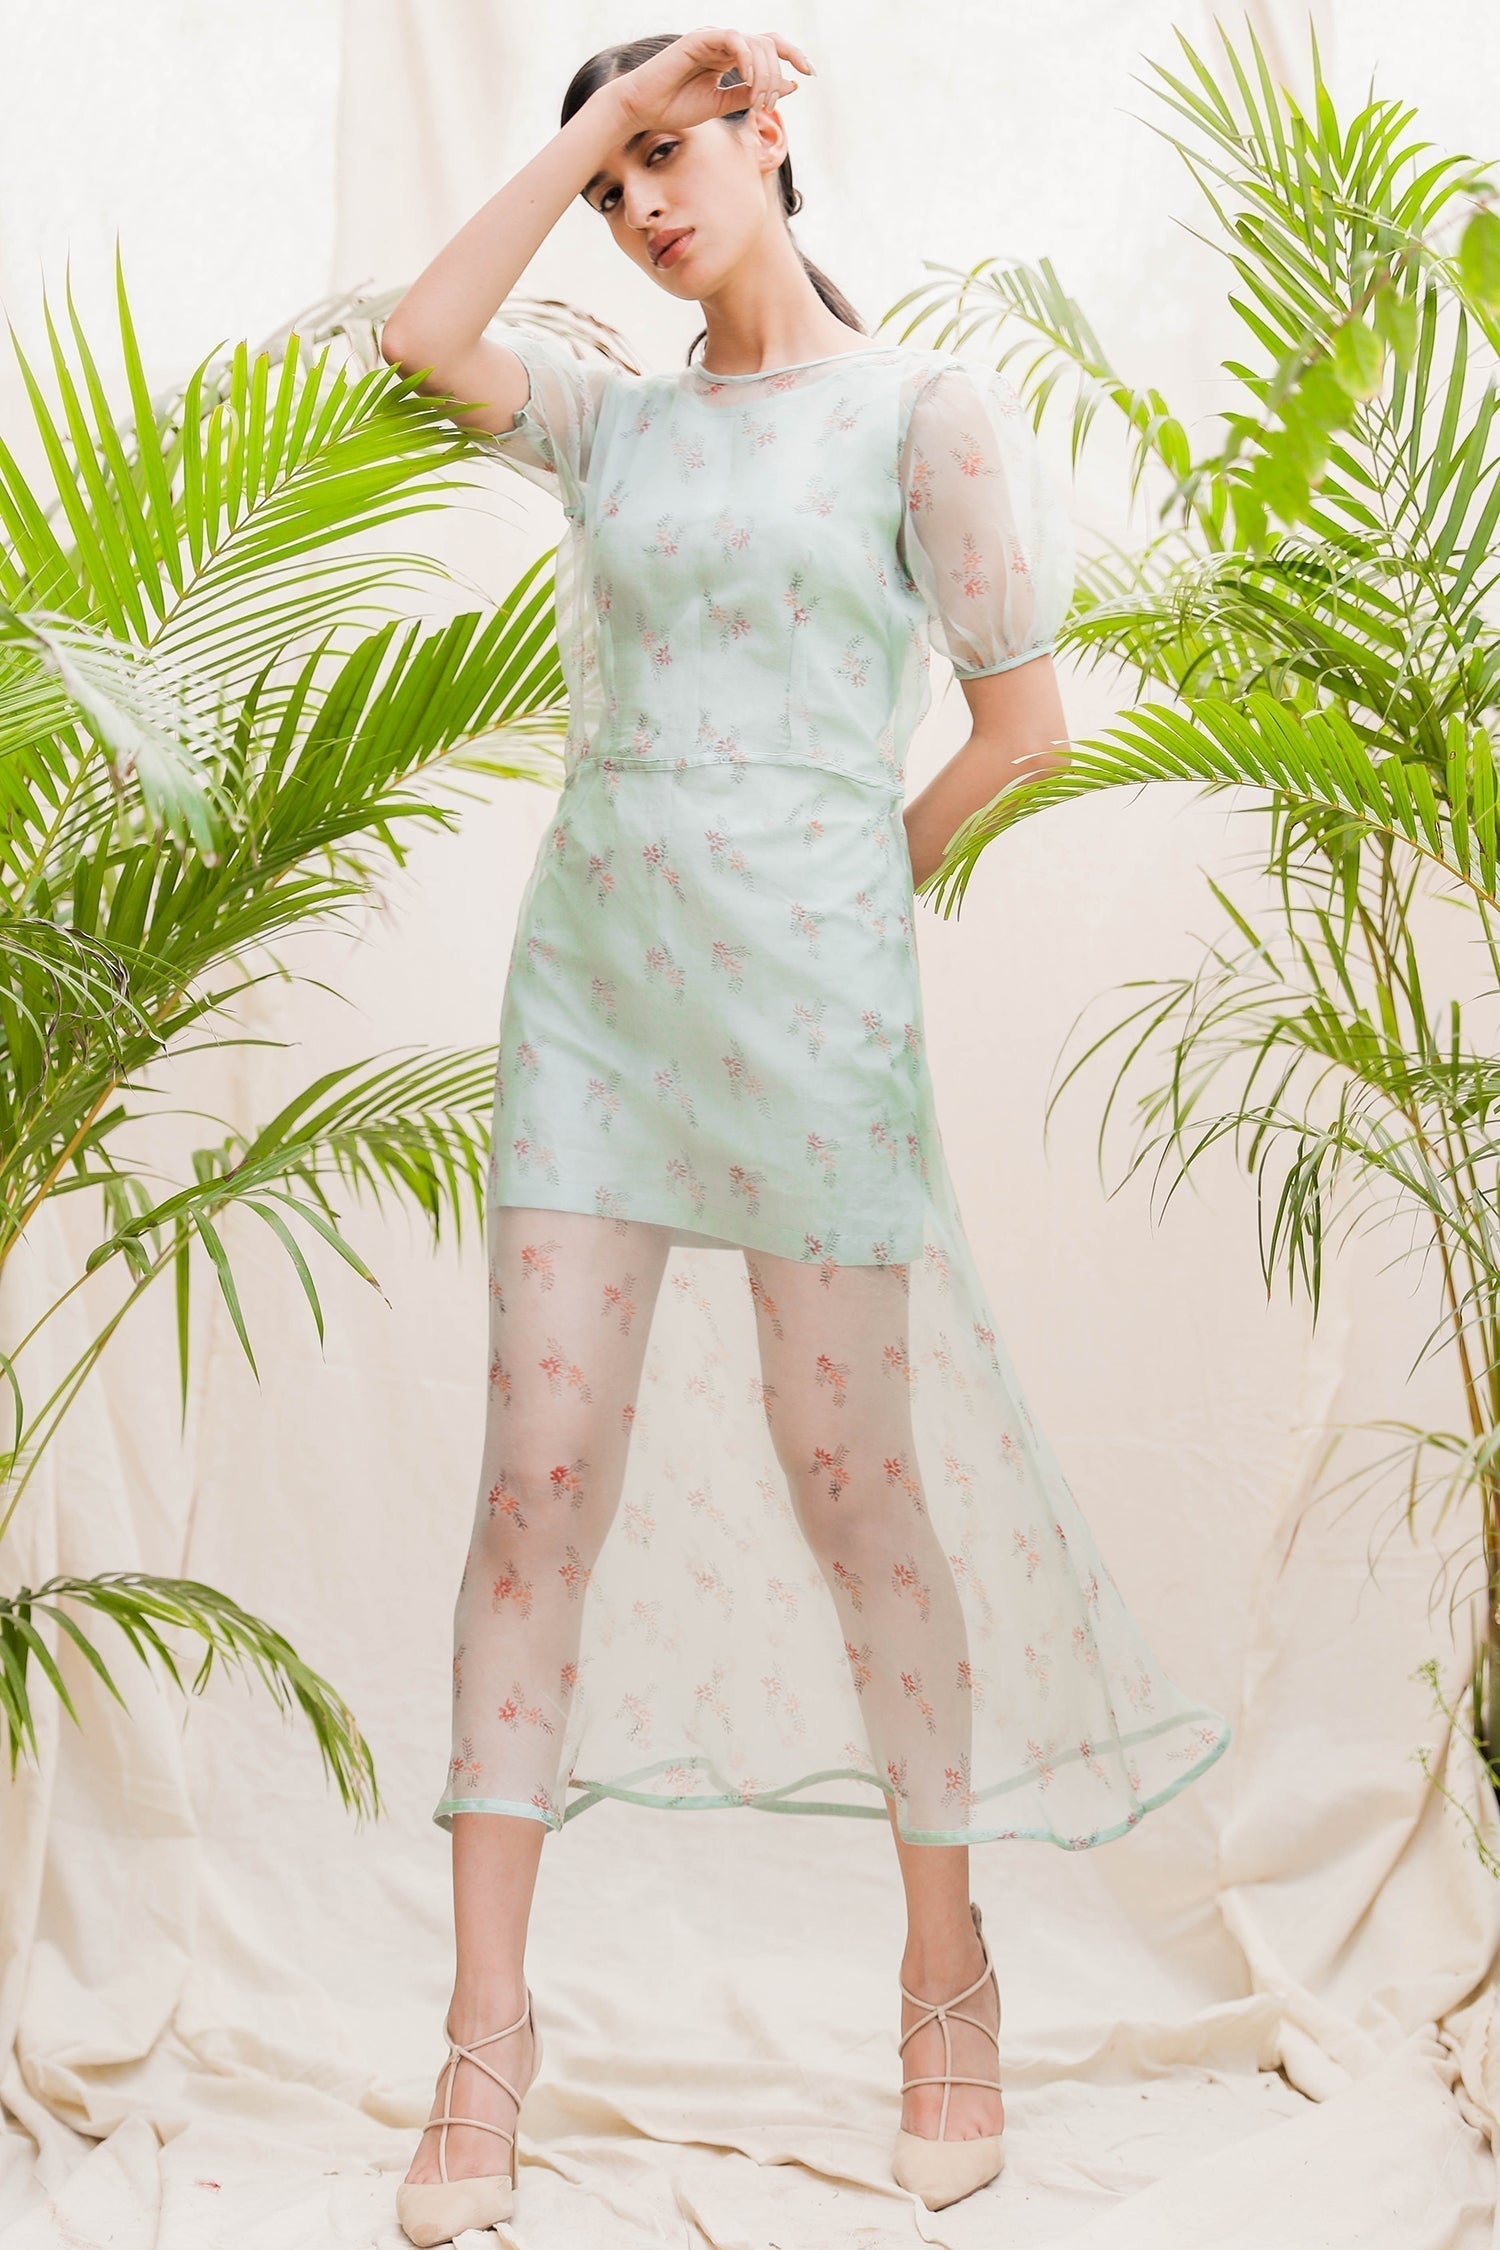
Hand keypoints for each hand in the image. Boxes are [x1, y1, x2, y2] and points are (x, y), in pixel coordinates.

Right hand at [602, 26, 812, 138]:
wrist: (644, 110)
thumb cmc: (676, 108)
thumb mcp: (722, 105)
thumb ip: (752, 94)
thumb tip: (790, 86)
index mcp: (730, 57)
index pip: (769, 46)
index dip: (792, 55)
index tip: (810, 73)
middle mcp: (724, 44)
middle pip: (768, 45)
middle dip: (778, 74)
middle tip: (768, 105)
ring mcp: (712, 39)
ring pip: (755, 43)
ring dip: (764, 75)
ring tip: (757, 101)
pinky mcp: (699, 39)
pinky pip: (734, 40)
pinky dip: (747, 59)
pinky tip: (748, 80)